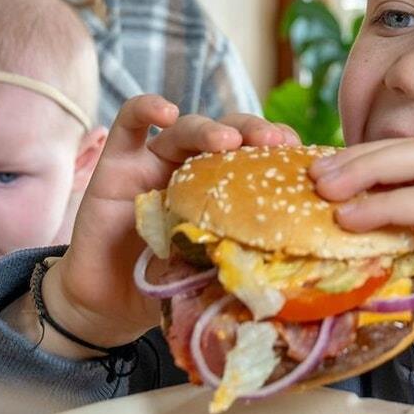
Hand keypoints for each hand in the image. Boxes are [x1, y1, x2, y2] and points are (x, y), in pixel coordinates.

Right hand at [48, 96, 298, 349]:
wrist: (108, 304)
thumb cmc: (166, 286)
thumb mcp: (209, 274)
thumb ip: (235, 264)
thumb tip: (283, 278)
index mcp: (223, 191)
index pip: (256, 158)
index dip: (280, 154)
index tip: (305, 161)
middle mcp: (193, 170)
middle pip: (228, 133)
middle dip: (253, 131)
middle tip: (273, 141)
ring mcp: (154, 163)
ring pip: (186, 128)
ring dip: (209, 129)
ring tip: (227, 140)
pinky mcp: (117, 164)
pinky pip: (130, 123)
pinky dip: (147, 109)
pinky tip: (166, 110)